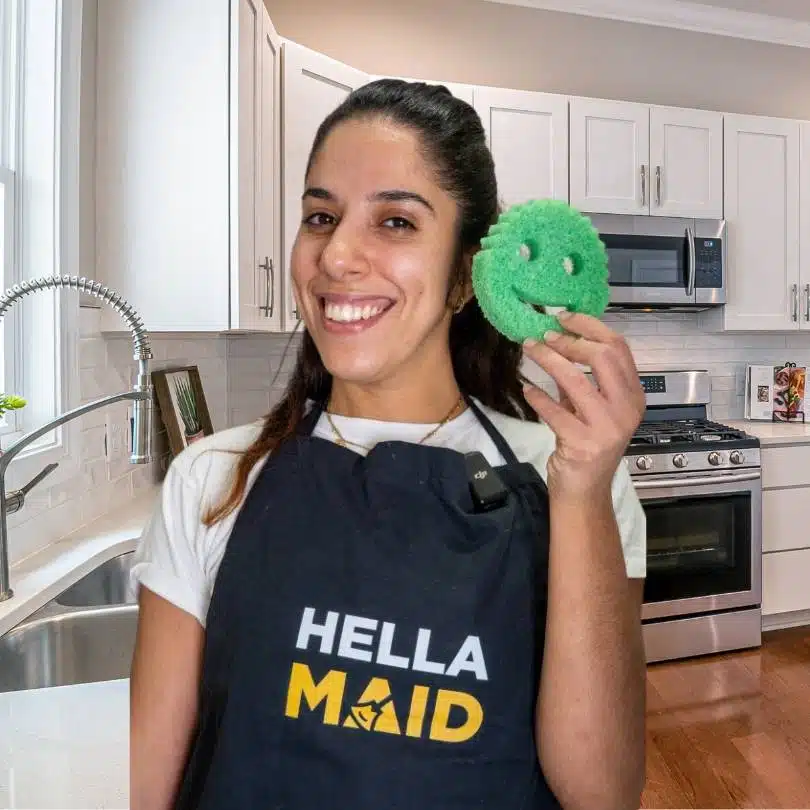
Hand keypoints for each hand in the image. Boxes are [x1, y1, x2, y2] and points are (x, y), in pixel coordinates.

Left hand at [521, 312, 643, 500]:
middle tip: (545, 335)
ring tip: (530, 349)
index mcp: (633, 395)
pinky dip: (538, 396)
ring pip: (575, 380)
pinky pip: (555, 411)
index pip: (619, 348)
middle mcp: (626, 409)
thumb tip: (559, 339)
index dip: (591, 327)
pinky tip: (527, 388)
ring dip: (548, 360)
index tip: (565, 317)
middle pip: (603, 357)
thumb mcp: (592, 408)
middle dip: (570, 341)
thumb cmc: (587, 444)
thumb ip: (583, 380)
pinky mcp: (583, 444)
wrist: (585, 489)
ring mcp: (607, 427)